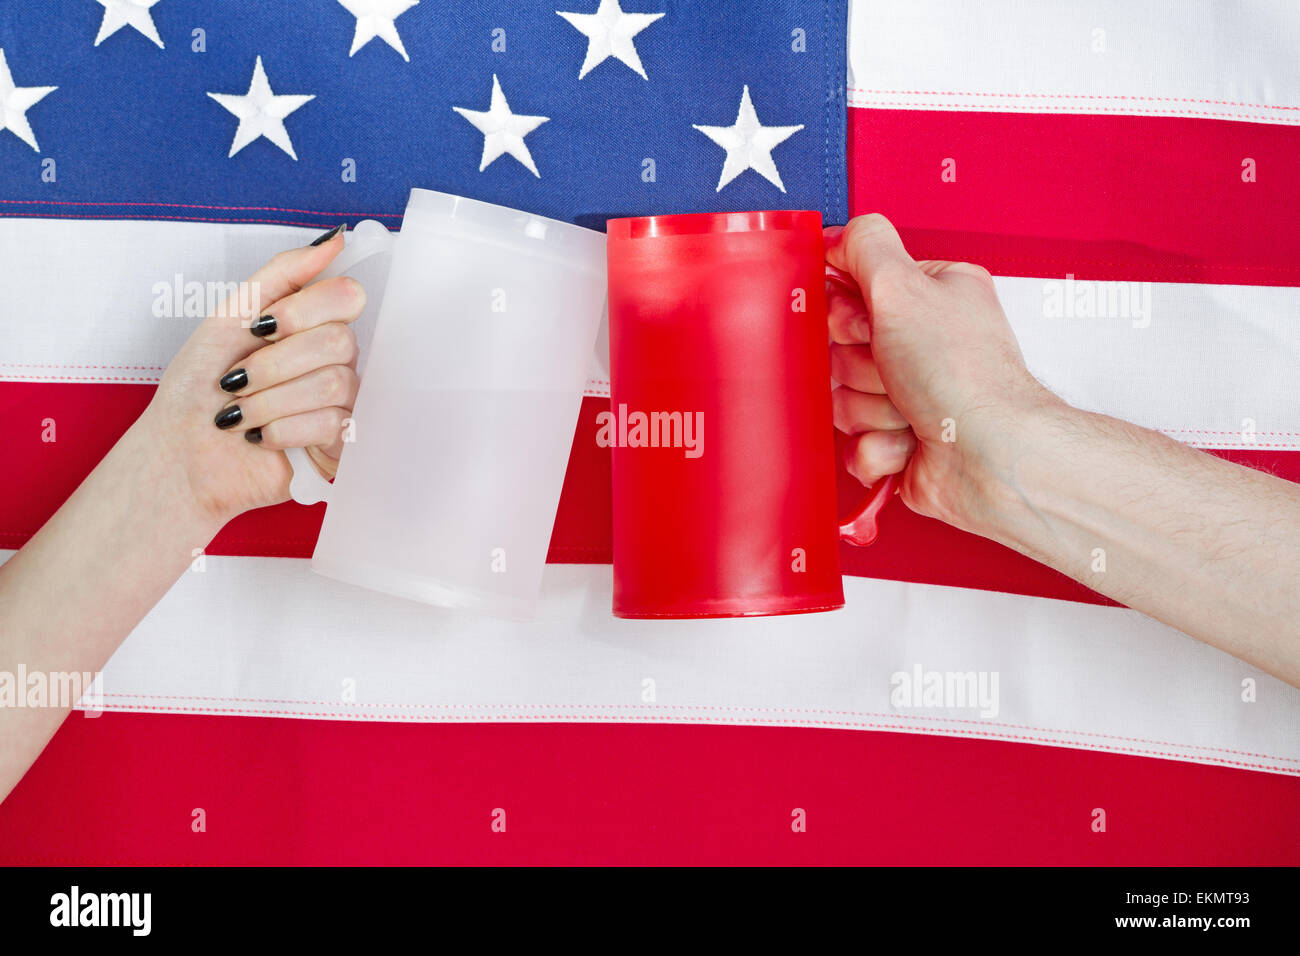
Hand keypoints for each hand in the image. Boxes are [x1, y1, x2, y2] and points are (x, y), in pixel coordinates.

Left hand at [139, 224, 365, 525]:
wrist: (179, 452)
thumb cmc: (197, 388)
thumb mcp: (229, 316)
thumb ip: (283, 274)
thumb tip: (334, 239)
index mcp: (311, 326)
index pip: (346, 297)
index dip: (301, 312)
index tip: (259, 328)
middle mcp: (333, 361)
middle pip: (340, 342)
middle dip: (274, 363)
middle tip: (237, 380)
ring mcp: (340, 403)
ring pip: (335, 383)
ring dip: (270, 400)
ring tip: (240, 414)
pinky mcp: (338, 446)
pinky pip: (332, 424)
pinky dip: (281, 429)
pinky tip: (259, 436)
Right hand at [824, 213, 1059, 534]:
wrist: (989, 457)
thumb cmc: (963, 375)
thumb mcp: (905, 287)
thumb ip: (865, 246)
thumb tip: (839, 236)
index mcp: (932, 296)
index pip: (854, 293)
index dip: (845, 314)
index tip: (863, 324)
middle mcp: (924, 344)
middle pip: (841, 351)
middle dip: (858, 368)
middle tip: (894, 369)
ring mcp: (913, 396)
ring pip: (845, 399)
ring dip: (869, 410)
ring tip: (909, 409)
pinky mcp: (903, 442)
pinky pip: (856, 444)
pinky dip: (879, 447)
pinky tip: (910, 441)